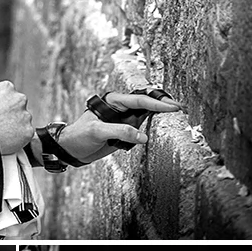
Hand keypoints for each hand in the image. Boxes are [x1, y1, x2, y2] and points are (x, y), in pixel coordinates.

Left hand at [57, 92, 182, 163]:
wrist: (70, 150)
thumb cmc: (79, 136)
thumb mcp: (97, 132)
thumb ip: (120, 132)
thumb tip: (142, 137)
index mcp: (113, 101)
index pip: (140, 100)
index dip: (158, 103)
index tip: (173, 107)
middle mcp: (121, 108)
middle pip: (147, 104)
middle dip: (163, 105)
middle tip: (180, 109)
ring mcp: (124, 120)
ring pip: (147, 115)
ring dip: (161, 116)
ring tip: (178, 116)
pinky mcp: (125, 132)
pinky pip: (143, 128)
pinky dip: (153, 128)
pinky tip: (164, 127)